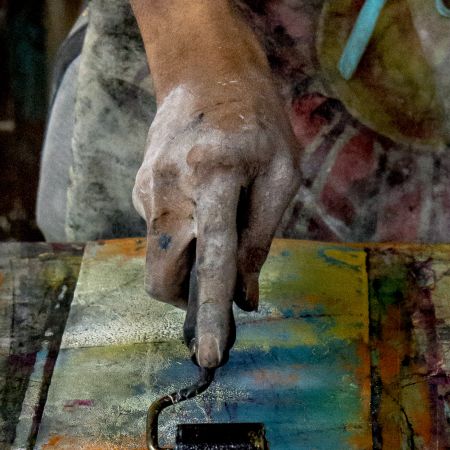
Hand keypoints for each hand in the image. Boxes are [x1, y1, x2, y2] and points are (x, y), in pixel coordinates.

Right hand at [130, 0, 300, 367]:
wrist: (207, 72)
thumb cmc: (257, 121)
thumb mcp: (282, 174)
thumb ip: (262, 236)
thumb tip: (248, 295)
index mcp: (214, 177)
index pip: (211, 259)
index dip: (212, 312)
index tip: (210, 355)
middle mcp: (170, 187)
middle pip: (162, 275)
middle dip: (187, 294)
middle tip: (218, 281)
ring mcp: (147, 186)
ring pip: (157, 255)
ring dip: (186, 261)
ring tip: (215, 223)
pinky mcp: (139, 185)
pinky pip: (159, 230)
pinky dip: (182, 235)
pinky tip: (201, 199)